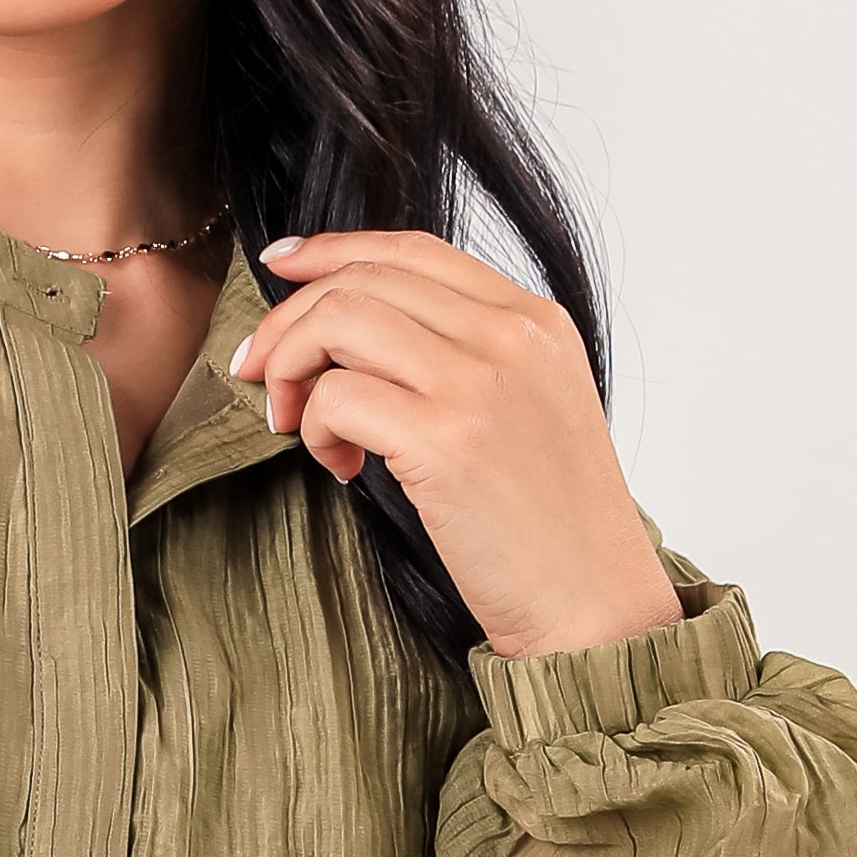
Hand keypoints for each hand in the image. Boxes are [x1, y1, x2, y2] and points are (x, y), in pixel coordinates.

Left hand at [229, 230, 682, 660]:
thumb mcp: (533, 410)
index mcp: (536, 320)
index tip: (281, 268)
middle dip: (289, 320)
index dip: (334, 251)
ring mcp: (480, 382)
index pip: (415, 251)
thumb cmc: (554, 528)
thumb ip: (470, 358)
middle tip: (260, 373)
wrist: (596, 605)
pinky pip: (336, 396)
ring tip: (296, 426)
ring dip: (291, 368)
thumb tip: (361, 335)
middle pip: (365, 280)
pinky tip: (342, 468)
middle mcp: (511, 336)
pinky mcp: (445, 439)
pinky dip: (315, 429)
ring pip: (340, 320)